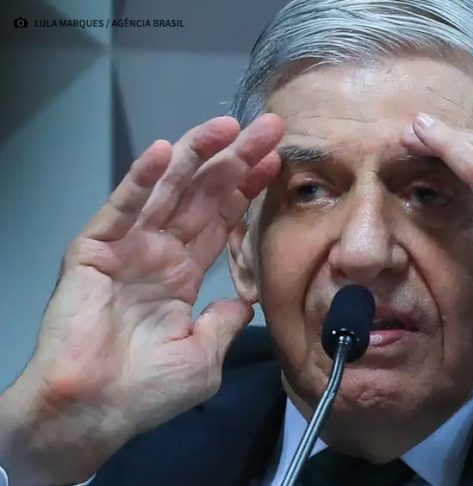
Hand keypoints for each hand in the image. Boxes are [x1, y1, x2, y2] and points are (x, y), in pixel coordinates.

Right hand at [0, 114, 283, 485]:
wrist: (93, 411)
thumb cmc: (145, 391)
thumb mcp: (204, 355)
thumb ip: (225, 321)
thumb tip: (245, 302)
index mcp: (182, 273)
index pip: (221, 220)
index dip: (247, 189)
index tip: (275, 161)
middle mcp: (158, 252)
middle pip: (202, 195)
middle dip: (235, 160)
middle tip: (266, 128)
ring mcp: (127, 247)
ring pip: (167, 190)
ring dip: (196, 155)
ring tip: (228, 126)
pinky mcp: (94, 249)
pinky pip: (122, 209)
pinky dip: (140, 180)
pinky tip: (163, 153)